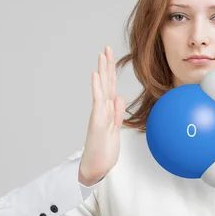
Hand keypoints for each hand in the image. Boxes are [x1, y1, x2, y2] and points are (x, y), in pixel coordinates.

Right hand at [78, 45, 125, 185]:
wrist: (95, 168)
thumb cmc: (104, 150)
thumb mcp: (115, 129)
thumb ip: (117, 113)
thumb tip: (119, 97)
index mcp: (108, 110)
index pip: (110, 86)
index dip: (111, 71)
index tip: (110, 56)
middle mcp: (102, 110)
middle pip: (106, 83)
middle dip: (106, 65)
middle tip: (105, 47)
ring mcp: (99, 115)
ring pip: (102, 89)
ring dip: (102, 71)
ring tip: (101, 55)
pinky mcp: (97, 122)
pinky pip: (98, 102)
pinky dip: (97, 88)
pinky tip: (96, 75)